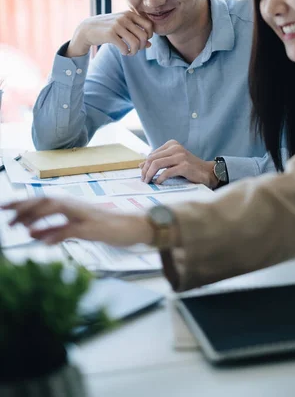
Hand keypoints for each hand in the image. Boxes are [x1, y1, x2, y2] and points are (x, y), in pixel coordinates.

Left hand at [1, 198, 152, 245]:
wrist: (136, 226)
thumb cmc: (109, 227)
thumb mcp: (79, 229)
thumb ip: (56, 230)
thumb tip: (34, 234)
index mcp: (72, 205)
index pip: (43, 200)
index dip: (22, 202)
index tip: (4, 207)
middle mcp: (76, 205)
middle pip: (45, 200)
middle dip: (23, 206)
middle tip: (4, 214)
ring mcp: (84, 215)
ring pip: (56, 209)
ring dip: (35, 216)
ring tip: (17, 226)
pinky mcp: (93, 228)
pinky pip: (71, 229)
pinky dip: (55, 233)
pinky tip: (42, 240)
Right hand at [67, 9, 153, 56]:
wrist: (88, 29)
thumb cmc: (108, 28)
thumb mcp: (123, 28)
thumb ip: (136, 34)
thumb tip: (149, 45)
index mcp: (130, 14)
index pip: (149, 25)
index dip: (148, 36)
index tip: (141, 41)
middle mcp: (124, 18)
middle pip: (143, 36)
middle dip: (141, 46)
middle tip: (135, 49)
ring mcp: (117, 25)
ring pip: (135, 43)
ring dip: (134, 51)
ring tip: (130, 52)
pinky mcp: (110, 34)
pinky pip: (125, 47)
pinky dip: (126, 52)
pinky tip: (123, 52)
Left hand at [140, 140, 218, 187]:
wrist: (207, 172)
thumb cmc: (188, 167)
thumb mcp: (172, 161)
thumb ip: (158, 161)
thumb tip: (140, 165)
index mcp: (172, 144)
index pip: (152, 154)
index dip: (145, 165)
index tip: (143, 175)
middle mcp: (175, 148)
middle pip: (152, 158)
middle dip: (145, 170)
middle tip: (143, 180)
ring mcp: (180, 156)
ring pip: (157, 164)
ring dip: (149, 174)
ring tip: (147, 182)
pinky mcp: (184, 166)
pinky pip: (166, 172)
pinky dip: (160, 178)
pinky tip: (158, 183)